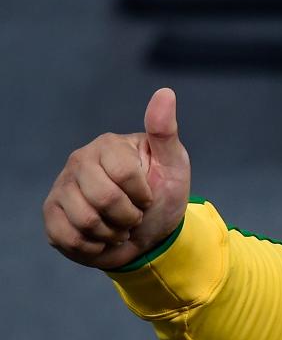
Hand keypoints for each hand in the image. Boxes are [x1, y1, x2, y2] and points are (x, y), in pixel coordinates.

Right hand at [43, 88, 190, 269]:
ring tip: (118, 225)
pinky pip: (70, 238)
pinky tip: (102, 237)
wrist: (148, 232)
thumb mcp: (173, 165)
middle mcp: (79, 161)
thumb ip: (165, 132)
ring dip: (113, 233)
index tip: (147, 196)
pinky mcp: (52, 214)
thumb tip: (166, 93)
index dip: (143, 195)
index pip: (125, 175)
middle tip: (133, 214)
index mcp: (108, 145)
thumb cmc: (161, 193)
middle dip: (129, 217)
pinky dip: (95, 247)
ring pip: (86, 221)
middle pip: (104, 200)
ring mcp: (62, 187)